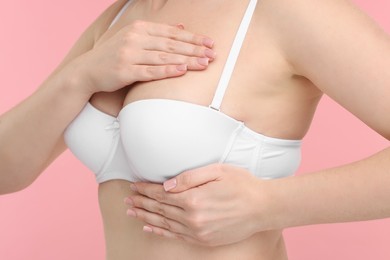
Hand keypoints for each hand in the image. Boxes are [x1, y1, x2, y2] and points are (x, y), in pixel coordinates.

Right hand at [70, 20, 215, 93]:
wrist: (88, 70)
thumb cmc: (114, 55)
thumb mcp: (134, 37)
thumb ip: (157, 33)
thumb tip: (181, 27)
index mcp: (139, 28)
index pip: (172, 33)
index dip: (193, 38)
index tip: (210, 42)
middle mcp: (135, 38)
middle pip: (171, 44)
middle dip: (195, 49)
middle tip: (213, 54)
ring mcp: (130, 54)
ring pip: (164, 57)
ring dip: (187, 60)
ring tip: (204, 63)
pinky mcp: (125, 71)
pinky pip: (151, 71)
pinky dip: (167, 71)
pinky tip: (182, 71)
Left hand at [125, 164, 271, 246]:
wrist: (263, 207)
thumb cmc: (242, 185)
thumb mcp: (217, 171)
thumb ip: (189, 177)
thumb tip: (167, 185)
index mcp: (193, 198)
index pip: (162, 194)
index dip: (146, 189)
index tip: (134, 185)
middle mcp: (192, 218)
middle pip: (159, 209)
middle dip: (141, 202)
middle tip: (127, 198)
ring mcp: (197, 231)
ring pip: (164, 223)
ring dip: (146, 216)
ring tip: (131, 211)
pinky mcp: (203, 239)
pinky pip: (175, 236)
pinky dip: (160, 231)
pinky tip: (149, 227)